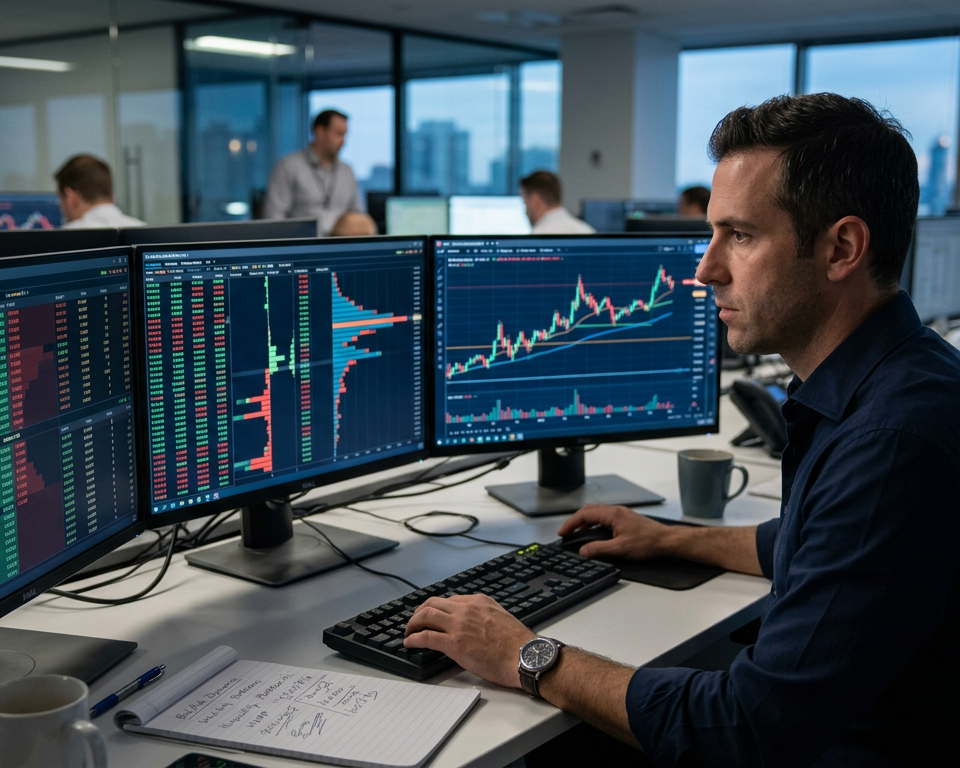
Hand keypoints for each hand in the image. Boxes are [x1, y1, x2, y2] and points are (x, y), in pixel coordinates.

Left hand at [404, 595, 534, 688]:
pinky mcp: (454, 643)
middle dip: (420, 612)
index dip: (436, 608)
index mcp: (479, 601)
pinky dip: (414, 638)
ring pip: (426, 615)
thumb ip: (484, 616)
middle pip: (433, 603)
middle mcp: (467, 609)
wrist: (524, 657)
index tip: (431, 615)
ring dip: (413, 623)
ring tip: (408, 632)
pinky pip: (426, 636)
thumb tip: (474, 625)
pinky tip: (409, 643)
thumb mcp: (501, 618)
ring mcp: (459, 625)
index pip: (449, 600)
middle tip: (414, 622)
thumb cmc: (518, 644)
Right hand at [557, 504, 672, 559]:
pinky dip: (594, 525)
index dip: (571, 523)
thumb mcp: (620, 549)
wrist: (666, 541)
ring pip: (596, 514)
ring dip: (585, 523)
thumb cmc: (648, 542)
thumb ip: (599, 549)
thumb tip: (583, 551)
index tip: (563, 532)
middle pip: (589, 511)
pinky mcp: (625, 520)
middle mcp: (616, 511)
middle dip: (575, 521)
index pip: (584, 514)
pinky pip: (604, 518)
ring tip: (577, 534)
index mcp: (612, 514)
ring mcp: (621, 514)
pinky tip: (595, 535)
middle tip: (567, 532)